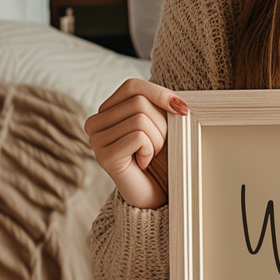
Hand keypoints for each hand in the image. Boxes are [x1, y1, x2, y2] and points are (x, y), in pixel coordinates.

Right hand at [84, 79, 186, 209]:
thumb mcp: (163, 124)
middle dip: (161, 124)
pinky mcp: (104, 156)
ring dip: (157, 140)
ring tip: (149, 155)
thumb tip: (179, 101)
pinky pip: (138, 137)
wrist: (158, 194)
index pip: (132, 86)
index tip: (182, 109)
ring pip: (140, 119)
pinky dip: (150, 150)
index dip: (159, 93)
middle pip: (138, 102)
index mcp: (107, 110)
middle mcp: (96, 123)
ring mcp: (96, 140)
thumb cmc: (162, 157)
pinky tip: (143, 163)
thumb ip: (161, 105)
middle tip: (157, 145)